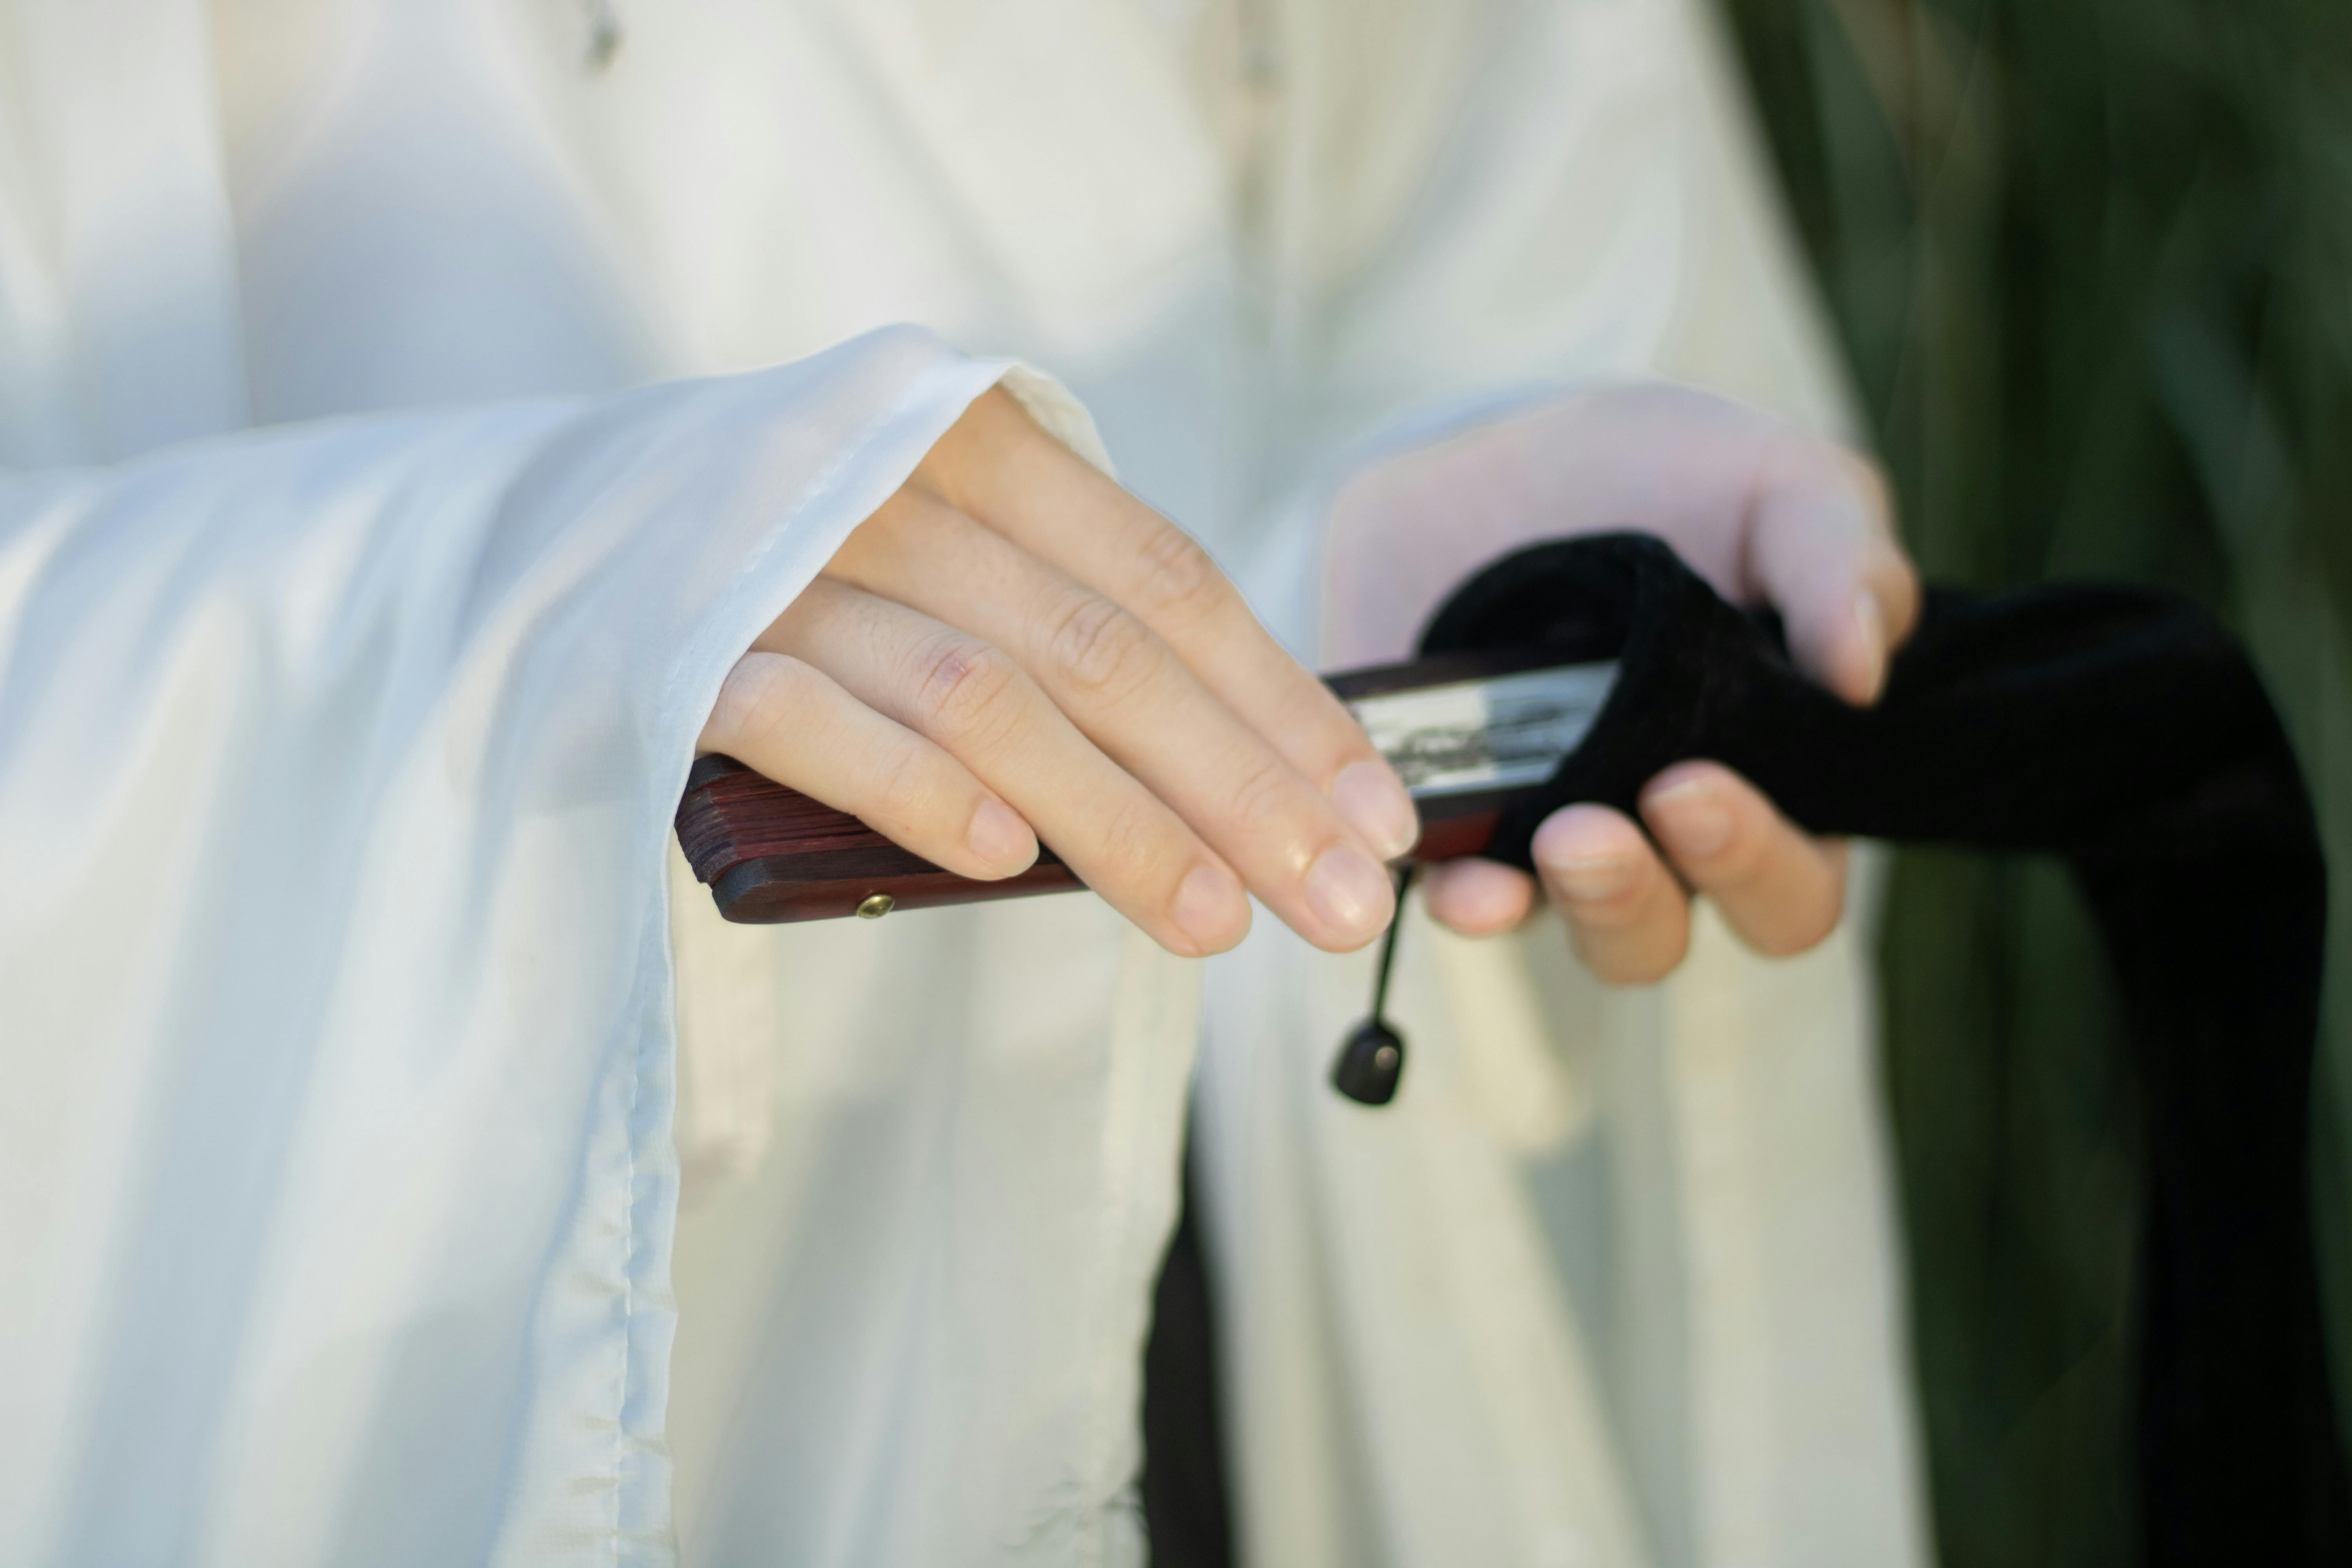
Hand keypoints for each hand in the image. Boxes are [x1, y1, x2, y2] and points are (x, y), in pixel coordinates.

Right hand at [698, 388, 1419, 957]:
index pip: (1169, 582)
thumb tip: (1246, 779)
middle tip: (1334, 903)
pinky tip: (1000, 861)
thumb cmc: (801, 564)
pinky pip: (811, 716)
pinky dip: (911, 784)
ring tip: (1211, 923)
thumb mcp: (950, 549)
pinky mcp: (677, 649)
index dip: (1283, 705)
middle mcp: (888, 479)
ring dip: (1112, 818)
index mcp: (978, 440)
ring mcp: (780, 561)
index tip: (1374, 817)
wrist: (549, 527)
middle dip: (1238, 786)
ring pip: (985, 692)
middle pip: (1104, 648)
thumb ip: (1069, 627)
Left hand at [1323, 384, 1919, 981]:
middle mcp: (1658, 839)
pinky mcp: (1453, 824)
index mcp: (1767, 781)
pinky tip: (1445, 869)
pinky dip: (1460, 895)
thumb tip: (1863, 668)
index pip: (1792, 887)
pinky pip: (1458, 896)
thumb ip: (1838, 558)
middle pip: (1673, 933)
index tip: (1699, 783)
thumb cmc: (1671, 483)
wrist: (1498, 457)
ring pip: (1577, 932)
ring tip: (1555, 837)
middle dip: (1656, 892)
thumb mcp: (1774, 487)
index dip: (1761, 864)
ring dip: (1579, 902)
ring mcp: (1549, 841)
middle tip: (1640, 803)